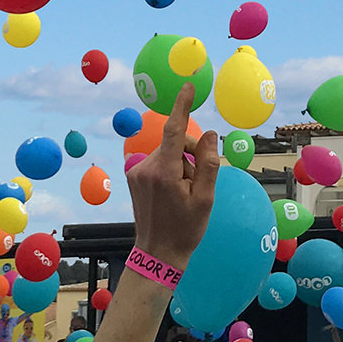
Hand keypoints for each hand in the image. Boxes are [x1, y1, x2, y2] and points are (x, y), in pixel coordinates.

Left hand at [126, 83, 218, 267]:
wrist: (158, 254)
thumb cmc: (185, 229)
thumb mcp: (205, 198)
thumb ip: (208, 163)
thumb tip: (209, 134)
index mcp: (164, 172)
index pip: (173, 130)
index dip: (182, 106)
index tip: (187, 87)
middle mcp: (146, 167)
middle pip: (175, 142)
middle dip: (191, 155)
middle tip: (197, 185)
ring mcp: (136, 172)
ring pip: (167, 152)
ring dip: (181, 164)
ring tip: (184, 194)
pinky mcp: (133, 177)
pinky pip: (158, 161)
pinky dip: (170, 170)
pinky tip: (173, 193)